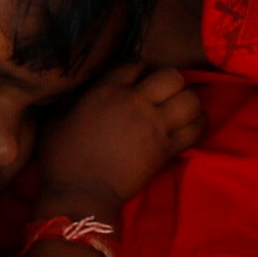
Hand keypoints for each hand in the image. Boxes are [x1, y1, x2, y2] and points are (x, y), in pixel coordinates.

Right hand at [29, 62, 202, 213]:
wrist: (81, 192)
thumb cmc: (62, 157)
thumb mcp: (58, 117)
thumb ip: (77, 98)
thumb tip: (85, 91)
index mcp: (106, 90)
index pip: (135, 64)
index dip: (140, 70)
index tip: (138, 81)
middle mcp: (135, 102)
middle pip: (171, 76)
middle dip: (172, 81)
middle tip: (165, 93)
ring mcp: (154, 126)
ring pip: (189, 100)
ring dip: (189, 101)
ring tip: (182, 108)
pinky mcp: (166, 150)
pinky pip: (195, 130)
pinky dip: (199, 124)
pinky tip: (192, 125)